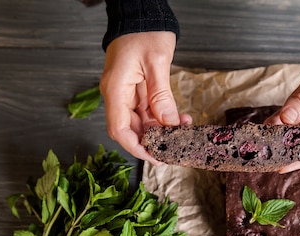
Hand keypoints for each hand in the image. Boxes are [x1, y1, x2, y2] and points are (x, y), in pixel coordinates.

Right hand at [100, 32, 191, 162]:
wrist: (141, 13)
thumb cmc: (145, 31)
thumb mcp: (156, 63)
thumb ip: (161, 96)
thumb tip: (168, 123)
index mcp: (115, 89)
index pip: (119, 129)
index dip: (136, 147)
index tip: (155, 157)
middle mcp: (117, 93)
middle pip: (130, 129)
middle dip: (153, 140)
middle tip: (176, 147)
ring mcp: (126, 92)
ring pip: (141, 122)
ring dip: (161, 129)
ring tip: (183, 130)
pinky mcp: (136, 89)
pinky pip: (147, 111)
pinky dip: (162, 118)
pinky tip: (179, 119)